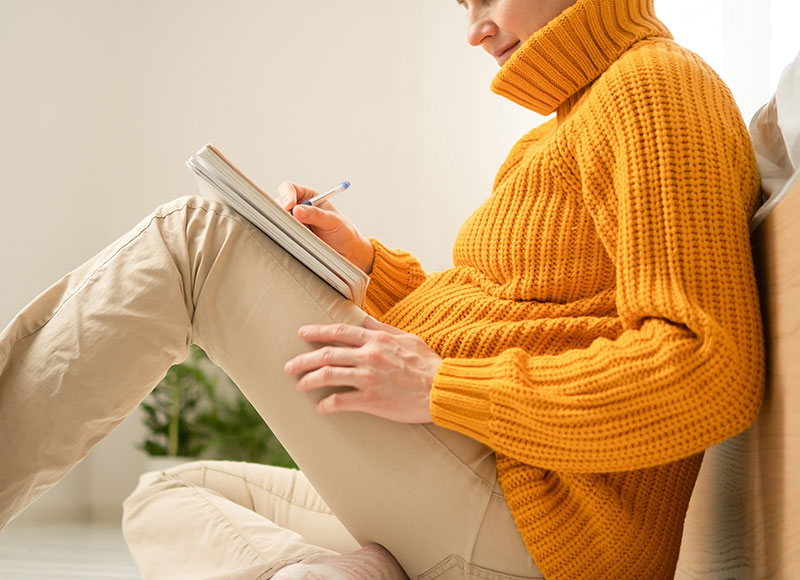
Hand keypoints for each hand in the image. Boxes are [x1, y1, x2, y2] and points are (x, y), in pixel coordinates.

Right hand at [277, 182, 373, 273]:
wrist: (347, 254)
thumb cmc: (343, 233)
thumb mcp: (333, 221)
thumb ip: (316, 215)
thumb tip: (297, 210)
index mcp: (308, 197)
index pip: (289, 189)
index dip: (287, 195)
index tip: (290, 206)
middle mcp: (296, 209)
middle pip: (277, 204)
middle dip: (280, 212)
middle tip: (287, 222)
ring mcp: (291, 224)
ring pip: (276, 221)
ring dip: (282, 226)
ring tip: (297, 234)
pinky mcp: (289, 238)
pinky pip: (279, 236)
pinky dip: (283, 238)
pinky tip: (294, 242)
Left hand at [283, 316, 441, 423]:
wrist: (441, 389)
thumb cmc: (428, 364)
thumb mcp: (408, 338)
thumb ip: (383, 330)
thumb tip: (366, 321)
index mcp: (376, 341)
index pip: (339, 332)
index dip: (317, 332)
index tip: (302, 333)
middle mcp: (368, 357)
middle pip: (327, 355)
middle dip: (304, 360)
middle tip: (289, 367)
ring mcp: (368, 379)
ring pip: (329, 376)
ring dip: (309, 380)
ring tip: (299, 386)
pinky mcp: (371, 400)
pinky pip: (341, 401)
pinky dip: (327, 404)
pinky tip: (321, 407)